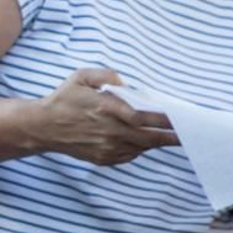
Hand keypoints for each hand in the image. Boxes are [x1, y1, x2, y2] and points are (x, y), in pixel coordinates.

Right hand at [37, 69, 177, 166]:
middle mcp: (109, 131)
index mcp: (106, 109)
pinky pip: (130, 155)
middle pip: (150, 137)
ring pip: (142, 147)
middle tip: (189, 134)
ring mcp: (107, 147)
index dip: (166, 120)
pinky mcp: (103, 159)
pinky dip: (139, 148)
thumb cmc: (63, 99)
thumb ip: (105, 74)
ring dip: (155, 141)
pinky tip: (140, 140)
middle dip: (172, 136)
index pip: (144, 117)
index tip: (183, 119)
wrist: (43, 127)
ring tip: (167, 135)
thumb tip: (127, 81)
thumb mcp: (80, 77)